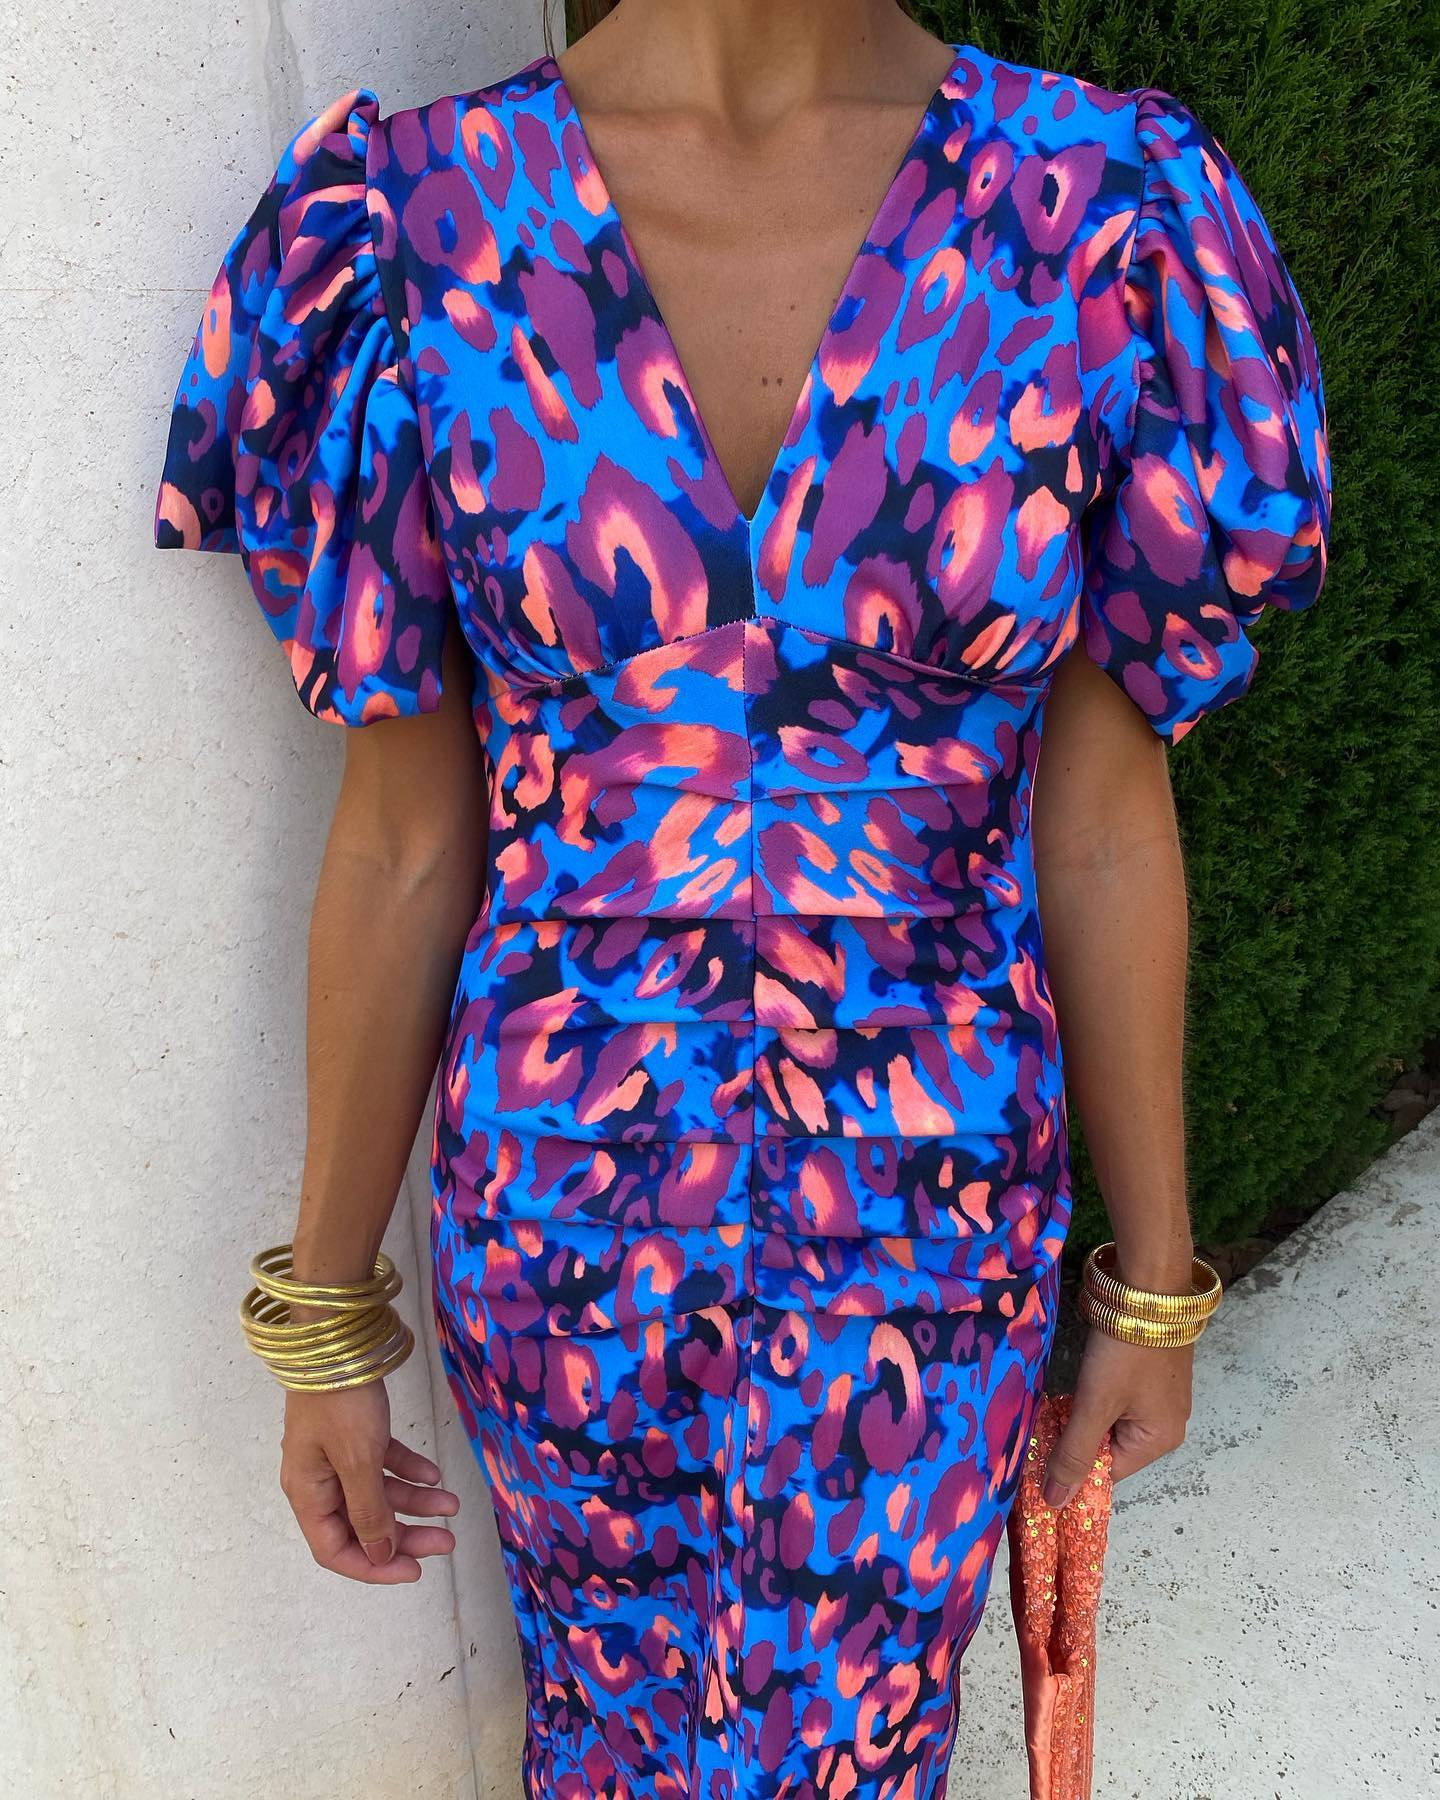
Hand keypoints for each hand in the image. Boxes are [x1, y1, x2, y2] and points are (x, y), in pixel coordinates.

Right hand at [279, 1379, 459, 1582]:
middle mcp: (320, 1480)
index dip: (373, 1567)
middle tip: (447, 1542)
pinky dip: (408, 1470)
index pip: (335, 1550)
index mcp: (308, 1494)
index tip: (414, 1571)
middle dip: (405, 1535)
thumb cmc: (342, 1404)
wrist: (340, 1338)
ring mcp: (337, 1454)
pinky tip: (435, 1474)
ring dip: (414, 1502)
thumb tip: (381, 1556)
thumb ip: (370, 1512)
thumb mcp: (359, 1462)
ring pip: (378, 1493)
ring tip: (452, 1504)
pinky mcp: (355, 1431)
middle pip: (363, 1524)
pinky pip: (384, 1463)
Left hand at [1042, 1328, 1193, 1508]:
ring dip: (1083, 1416)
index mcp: (1159, 1442)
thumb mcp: (1095, 1404)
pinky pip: (1118, 1400)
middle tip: (1040, 1426)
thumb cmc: (1125, 1352)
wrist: (1150, 1289)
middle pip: (1110, 1447)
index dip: (1072, 1467)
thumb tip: (1056, 1504)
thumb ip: (1074, 1453)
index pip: (1107, 1472)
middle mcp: (1166, 1426)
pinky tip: (1074, 1385)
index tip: (1037, 1457)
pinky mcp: (1152, 1374)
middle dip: (1076, 1438)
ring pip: (1111, 1422)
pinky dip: (1095, 1397)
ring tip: (1052, 1406)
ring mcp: (1161, 1398)